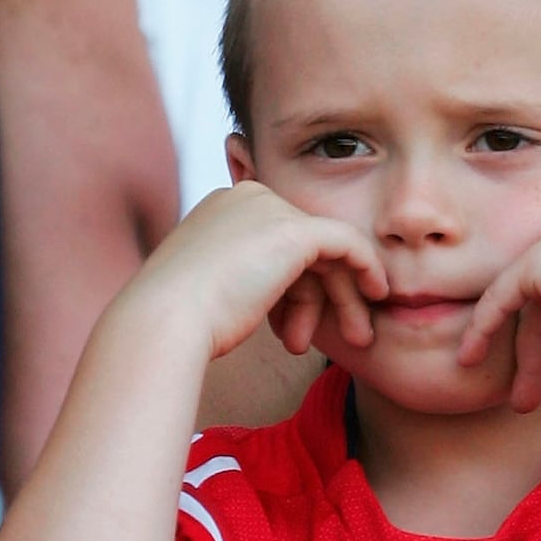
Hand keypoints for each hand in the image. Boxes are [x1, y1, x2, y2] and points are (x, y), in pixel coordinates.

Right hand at [127, 182, 388, 360]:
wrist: (163, 324)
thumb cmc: (180, 324)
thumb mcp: (217, 293)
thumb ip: (251, 280)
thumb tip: (281, 295)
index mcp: (222, 210)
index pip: (277, 246)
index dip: (295, 293)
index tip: (296, 334)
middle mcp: (246, 198)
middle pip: (304, 247)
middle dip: (325, 296)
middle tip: (348, 335)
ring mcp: (269, 209)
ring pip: (326, 252)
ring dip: (341, 299)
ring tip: (352, 341)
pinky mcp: (294, 229)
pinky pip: (346, 242)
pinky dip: (366, 267)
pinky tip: (377, 294)